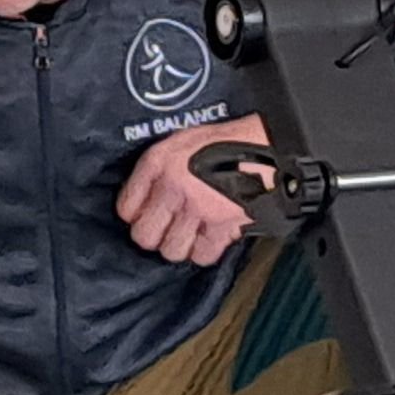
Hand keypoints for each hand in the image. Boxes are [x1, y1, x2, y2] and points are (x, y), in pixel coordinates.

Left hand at [117, 117, 267, 267]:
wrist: (268, 144)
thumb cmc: (229, 140)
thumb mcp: (183, 140)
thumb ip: (160, 167)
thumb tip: (145, 194)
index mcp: (159, 162)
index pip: (127, 206)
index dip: (136, 214)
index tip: (145, 214)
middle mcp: (173, 186)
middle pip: (145, 236)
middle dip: (154, 236)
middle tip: (165, 230)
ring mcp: (197, 208)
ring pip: (171, 250)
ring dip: (180, 246)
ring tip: (189, 234)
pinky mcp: (222, 225)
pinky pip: (202, 255)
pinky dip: (205, 251)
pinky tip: (209, 237)